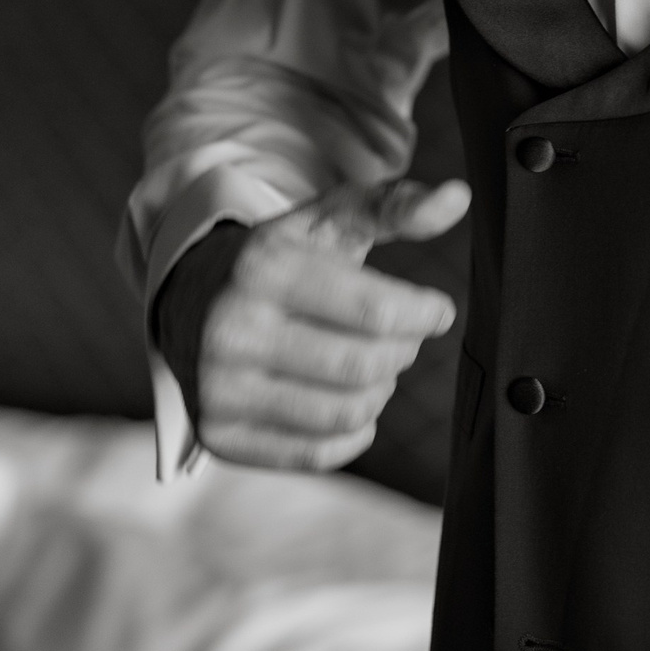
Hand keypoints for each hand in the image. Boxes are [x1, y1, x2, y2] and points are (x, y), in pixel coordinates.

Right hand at [196, 177, 466, 471]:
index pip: (377, 311)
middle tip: (402, 339)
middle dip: (402, 352)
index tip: (436, 311)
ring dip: (379, 391)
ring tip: (373, 367)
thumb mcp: (328, 221)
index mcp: (264, 267)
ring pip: (345, 412)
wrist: (190, 301)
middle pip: (364, 365)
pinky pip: (316, 454)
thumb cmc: (281, 260)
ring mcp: (219, 387)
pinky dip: (351, 432)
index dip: (424, 314)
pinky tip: (348, 402)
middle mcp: (232, 328)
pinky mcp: (220, 436)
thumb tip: (459, 196)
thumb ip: (394, 206)